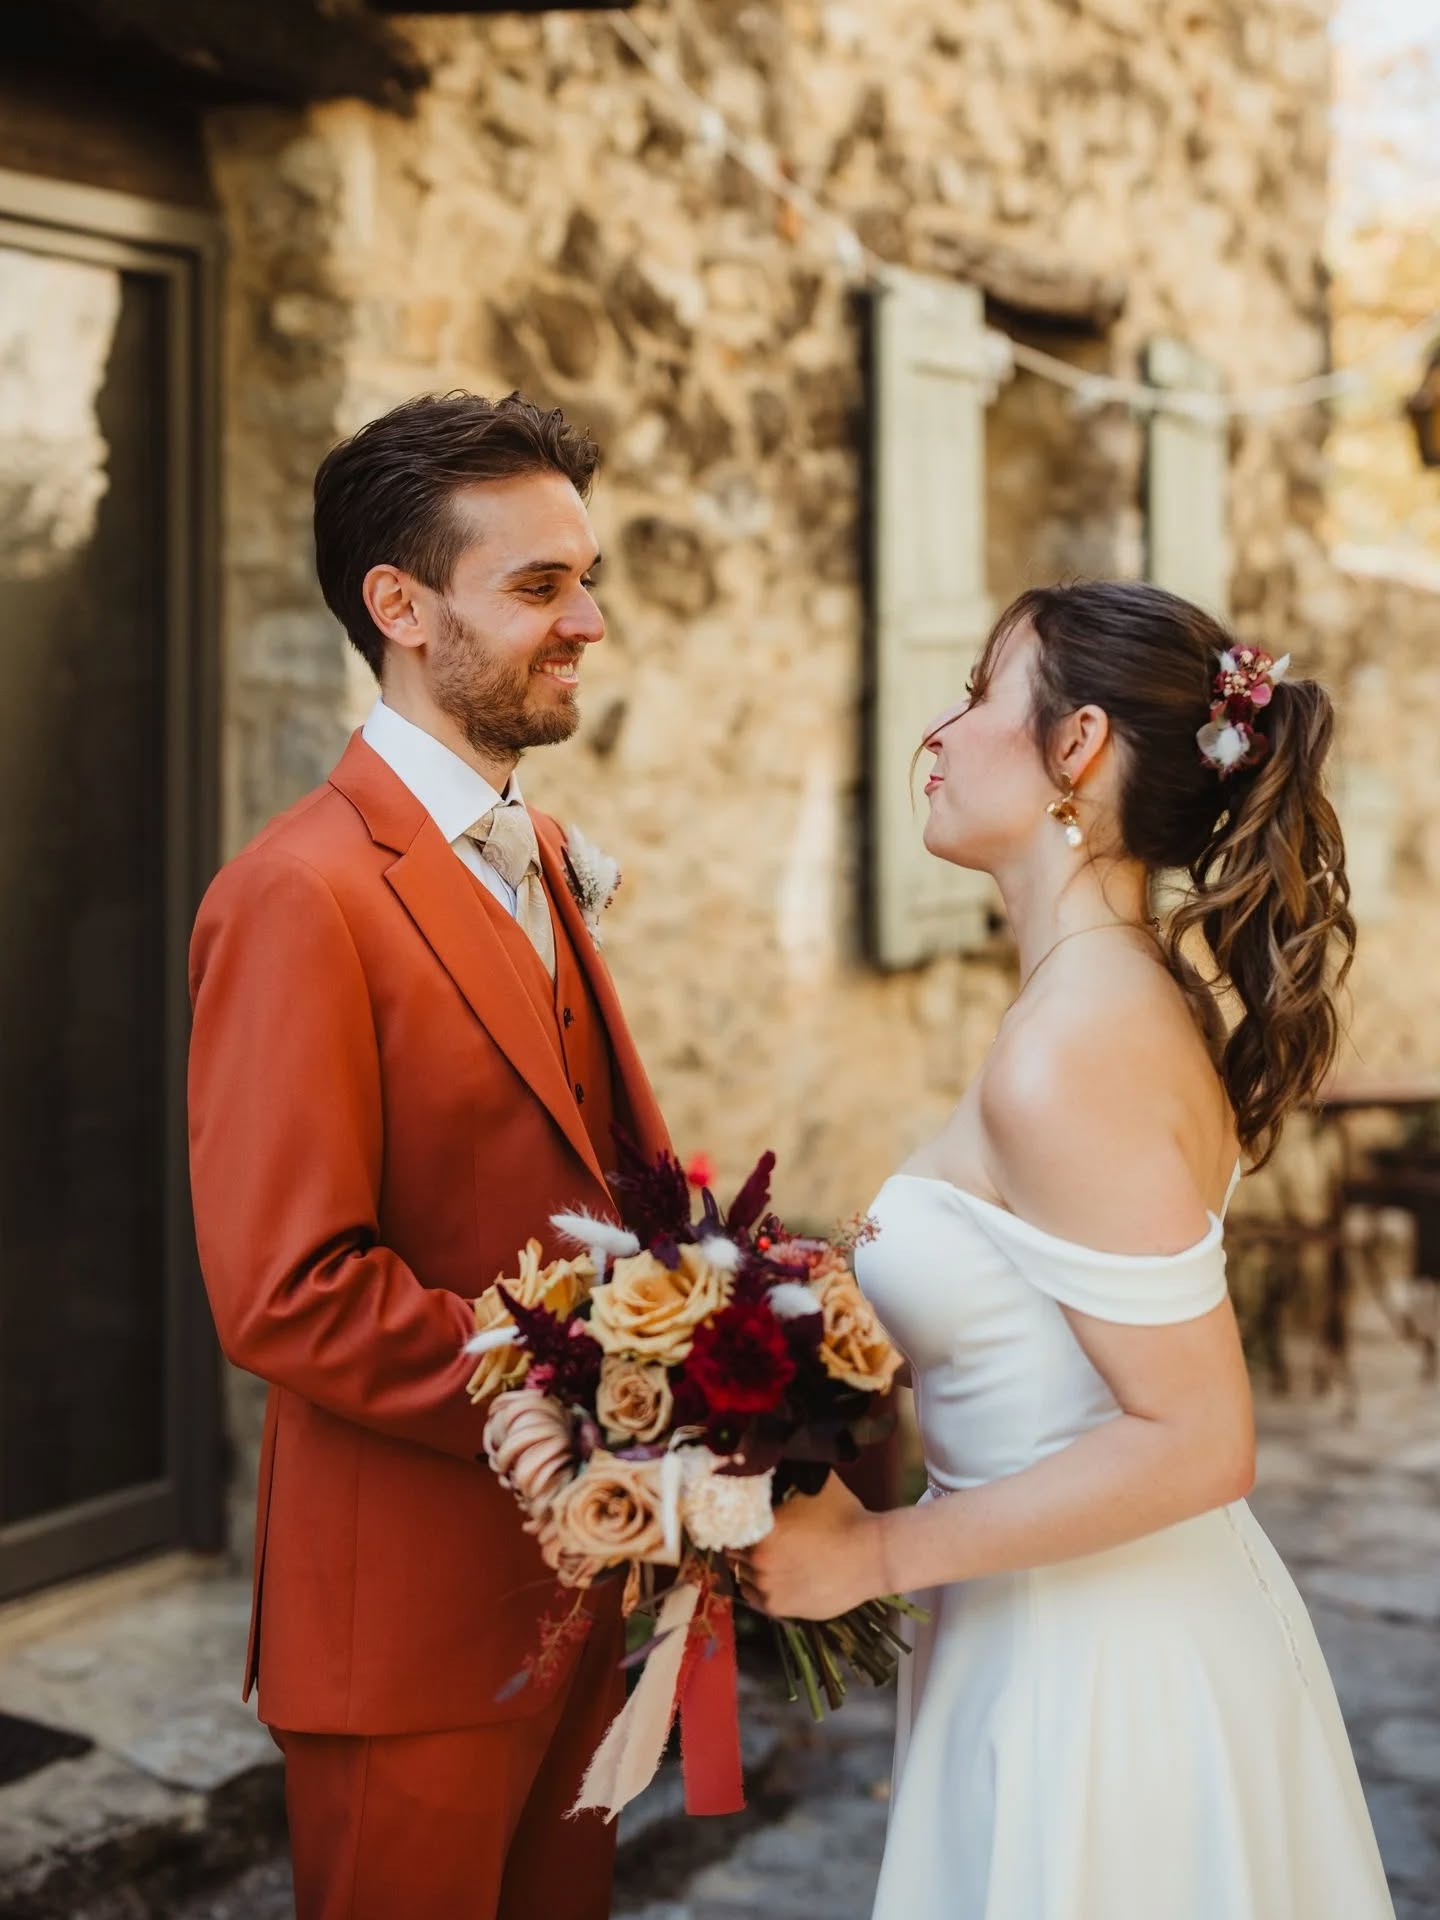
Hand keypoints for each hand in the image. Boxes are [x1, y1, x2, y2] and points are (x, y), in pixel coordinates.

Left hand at [737, 1473, 885, 1619]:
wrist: (872, 1556)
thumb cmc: (844, 1516)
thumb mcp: (815, 1484)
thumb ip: (788, 1473)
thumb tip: (772, 1457)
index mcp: (761, 1529)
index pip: (730, 1526)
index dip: (736, 1521)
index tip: (746, 1519)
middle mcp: (757, 1562)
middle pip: (734, 1552)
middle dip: (744, 1544)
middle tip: (761, 1538)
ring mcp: (768, 1589)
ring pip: (744, 1575)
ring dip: (752, 1567)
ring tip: (773, 1558)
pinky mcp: (780, 1609)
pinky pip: (755, 1597)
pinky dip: (761, 1587)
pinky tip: (777, 1576)